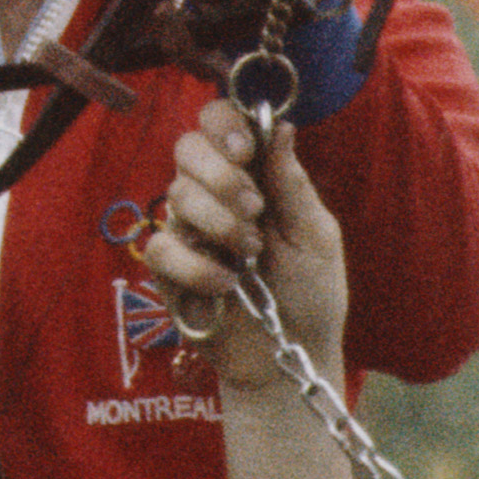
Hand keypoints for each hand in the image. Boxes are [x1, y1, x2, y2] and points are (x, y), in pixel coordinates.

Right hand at [142, 96, 349, 379]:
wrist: (290, 355)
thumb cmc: (310, 294)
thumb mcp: (316, 235)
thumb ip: (292, 183)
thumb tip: (282, 126)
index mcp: (252, 176)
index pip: (218, 123)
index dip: (223, 124)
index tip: (246, 149)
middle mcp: (213, 195)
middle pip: (187, 147)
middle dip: (222, 175)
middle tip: (254, 210)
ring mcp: (187, 231)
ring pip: (176, 194)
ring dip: (220, 223)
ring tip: (250, 254)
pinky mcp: (167, 270)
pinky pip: (162, 246)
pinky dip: (197, 266)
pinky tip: (225, 284)